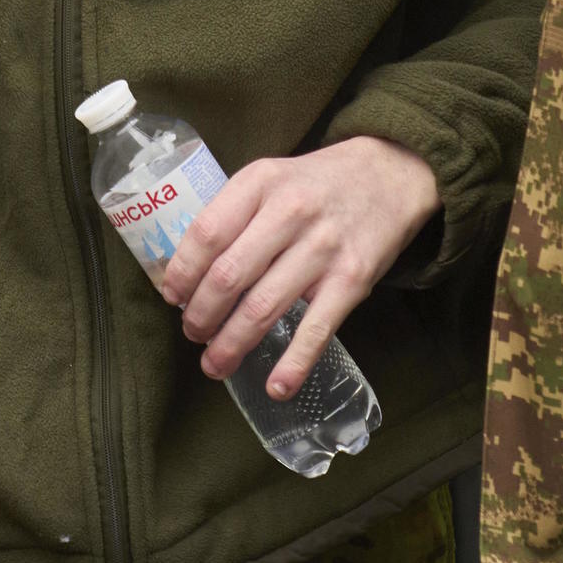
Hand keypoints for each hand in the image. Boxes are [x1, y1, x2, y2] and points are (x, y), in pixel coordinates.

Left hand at [156, 136, 439, 397]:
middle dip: (201, 316)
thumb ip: (234, 214)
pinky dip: (293, 364)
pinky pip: (316, 330)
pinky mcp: (352, 280)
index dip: (182, 273)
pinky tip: (276, 386)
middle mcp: (290, 212)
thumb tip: (188, 271)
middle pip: (228, 276)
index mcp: (260, 182)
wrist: (390, 175)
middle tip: (193, 334)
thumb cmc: (316, 185)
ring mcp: (323, 247)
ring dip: (231, 345)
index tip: (172, 297)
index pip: (206, 234)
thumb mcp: (271, 178)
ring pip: (262, 308)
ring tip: (215, 364)